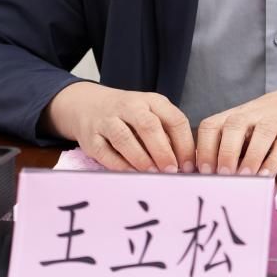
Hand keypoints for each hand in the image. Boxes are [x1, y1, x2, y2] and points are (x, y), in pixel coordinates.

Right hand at [43, 82, 195, 172]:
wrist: (88, 104)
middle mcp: (129, 107)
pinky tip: (131, 175)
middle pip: (149, 125)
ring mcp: (107, 120)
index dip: (184, 144)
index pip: (174, 119)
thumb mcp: (150, 114)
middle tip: (171, 171)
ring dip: (141, 158)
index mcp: (151, 101)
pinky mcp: (90, 137)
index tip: (189, 165)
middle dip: (162, 150)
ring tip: (152, 175)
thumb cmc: (128, 115)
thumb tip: (184, 165)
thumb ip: (167, 134)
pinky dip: (119, 165)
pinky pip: (105, 152)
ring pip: (124, 138)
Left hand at [195, 84, 276, 176]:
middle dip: (226, 152)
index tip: (202, 170)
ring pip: (260, 134)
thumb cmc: (266, 124)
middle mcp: (252, 115)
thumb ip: (227, 146)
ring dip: (250, 157)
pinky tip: (266, 175)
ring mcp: (275, 122)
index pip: (212, 126)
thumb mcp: (245, 129)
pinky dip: (273, 161)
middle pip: (234, 126)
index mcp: (234, 116)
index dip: (205, 147)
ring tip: (244, 177)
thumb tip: (207, 176)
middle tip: (222, 175)